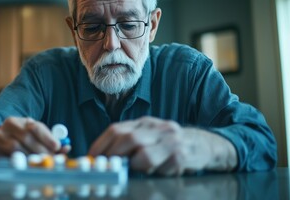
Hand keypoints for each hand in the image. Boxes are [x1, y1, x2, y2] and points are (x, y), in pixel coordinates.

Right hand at [0, 117, 68, 162]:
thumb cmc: (16, 141)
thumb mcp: (32, 138)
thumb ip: (48, 142)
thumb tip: (66, 148)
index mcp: (22, 121)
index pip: (36, 126)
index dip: (47, 137)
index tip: (57, 147)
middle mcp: (10, 124)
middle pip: (28, 137)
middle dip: (41, 150)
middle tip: (51, 160)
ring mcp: (0, 136)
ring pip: (17, 147)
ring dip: (30, 157)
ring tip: (39, 164)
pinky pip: (7, 156)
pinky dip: (18, 162)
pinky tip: (25, 165)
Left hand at [88, 116, 236, 175]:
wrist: (203, 145)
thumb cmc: (169, 145)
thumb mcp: (149, 137)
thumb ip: (129, 144)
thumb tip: (103, 159)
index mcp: (144, 123)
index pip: (116, 129)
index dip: (100, 145)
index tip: (90, 159)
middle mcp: (156, 127)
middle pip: (127, 137)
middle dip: (112, 155)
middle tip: (106, 168)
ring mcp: (170, 140)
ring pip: (143, 153)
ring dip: (132, 165)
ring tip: (131, 170)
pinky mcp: (182, 155)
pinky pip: (161, 166)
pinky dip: (151, 172)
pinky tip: (154, 172)